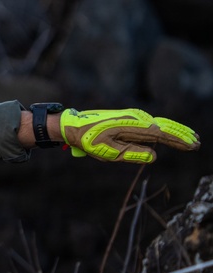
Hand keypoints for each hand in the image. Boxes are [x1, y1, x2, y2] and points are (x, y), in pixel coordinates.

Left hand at [59, 108, 200, 162]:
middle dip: (182, 135)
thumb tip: (154, 155)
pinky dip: (164, 128)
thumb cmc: (89, 140)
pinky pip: (152, 124)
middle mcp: (135, 118)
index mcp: (132, 126)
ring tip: (191, 138)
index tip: (193, 145)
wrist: (74, 125)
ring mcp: (133, 117)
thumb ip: (133, 154)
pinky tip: (171, 133)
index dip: (179, 140)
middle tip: (198, 143)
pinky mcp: (129, 118)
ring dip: (176, 131)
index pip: (161, 134)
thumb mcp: (109, 152)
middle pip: (165, 127)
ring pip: (160, 124)